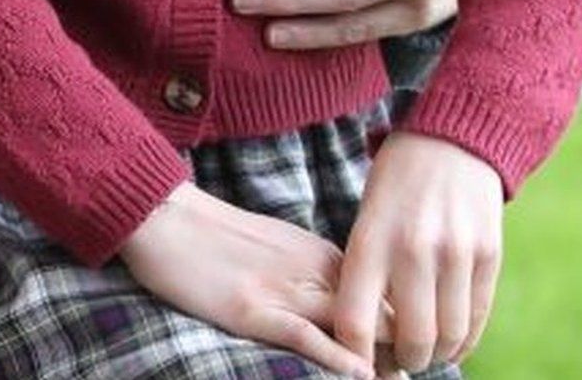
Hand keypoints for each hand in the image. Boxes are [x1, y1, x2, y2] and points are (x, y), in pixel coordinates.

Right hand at [122, 182, 392, 378]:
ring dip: (381, 358)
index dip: (403, 325)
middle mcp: (314, 269)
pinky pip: (306, 336)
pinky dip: (337, 358)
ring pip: (351, 325)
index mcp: (322, 254)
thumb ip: (311, 272)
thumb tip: (336, 303)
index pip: (383, 293)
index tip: (412, 352)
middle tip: (413, 371)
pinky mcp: (253, 309)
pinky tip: (360, 375)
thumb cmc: (215, 233)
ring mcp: (284, 290)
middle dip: (401, 346)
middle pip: (379, 310)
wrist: (168, 217)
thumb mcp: (278, 246)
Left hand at [334, 133, 502, 372]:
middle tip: (395, 362)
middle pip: (410, 339)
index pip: (356, 322)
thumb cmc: (395, 186)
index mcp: (370, 241)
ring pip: (448, 336)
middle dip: (401, 362)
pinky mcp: (488, 254)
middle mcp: (412, 250)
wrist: (450, 140)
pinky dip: (463, 341)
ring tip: (422, 352)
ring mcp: (455, 253)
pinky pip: (477, 318)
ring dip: (435, 356)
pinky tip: (451, 343)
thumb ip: (365, 273)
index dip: (354, 359)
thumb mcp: (365, 220)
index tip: (355, 372)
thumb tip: (366, 337)